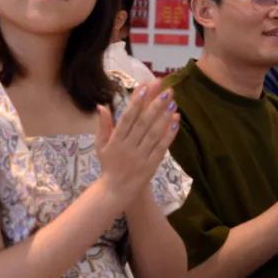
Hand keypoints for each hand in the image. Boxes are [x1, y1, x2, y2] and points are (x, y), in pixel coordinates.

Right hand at [96, 80, 179, 203]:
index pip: (126, 118)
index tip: (144, 86)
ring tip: (173, 101)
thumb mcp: (101, 145)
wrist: (116, 190)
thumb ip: (103, 125)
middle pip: (143, 123)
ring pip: (154, 134)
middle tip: (165, 89)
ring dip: (164, 117)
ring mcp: (141, 156)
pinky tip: (176, 121)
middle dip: (155, 104)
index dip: (135, 102)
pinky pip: (162, 147)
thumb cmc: (109, 164)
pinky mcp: (152, 164)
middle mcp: (128, 147)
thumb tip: (101, 106)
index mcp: (115, 140)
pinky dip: (169, 134)